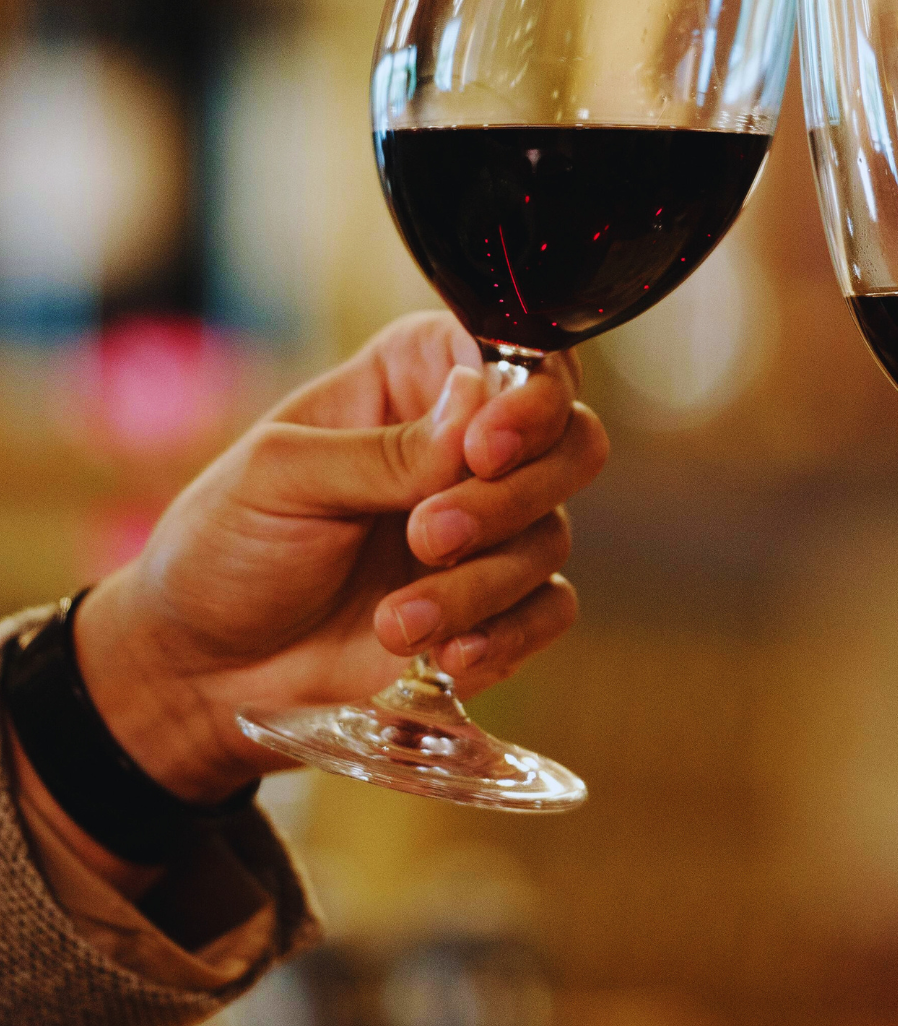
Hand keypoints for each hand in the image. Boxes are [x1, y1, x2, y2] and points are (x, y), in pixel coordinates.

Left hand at [70, 311, 608, 806]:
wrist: (201, 671)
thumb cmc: (225, 547)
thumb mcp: (280, 478)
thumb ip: (381, 449)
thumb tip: (474, 410)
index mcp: (412, 381)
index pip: (513, 354)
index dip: (524, 397)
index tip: (481, 447)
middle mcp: (464, 447)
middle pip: (568, 439)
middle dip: (513, 494)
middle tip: (428, 535)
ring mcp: (486, 529)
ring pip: (552, 534)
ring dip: (481, 583)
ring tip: (395, 622)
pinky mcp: (491, 607)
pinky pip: (549, 610)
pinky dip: (509, 635)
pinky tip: (448, 657)